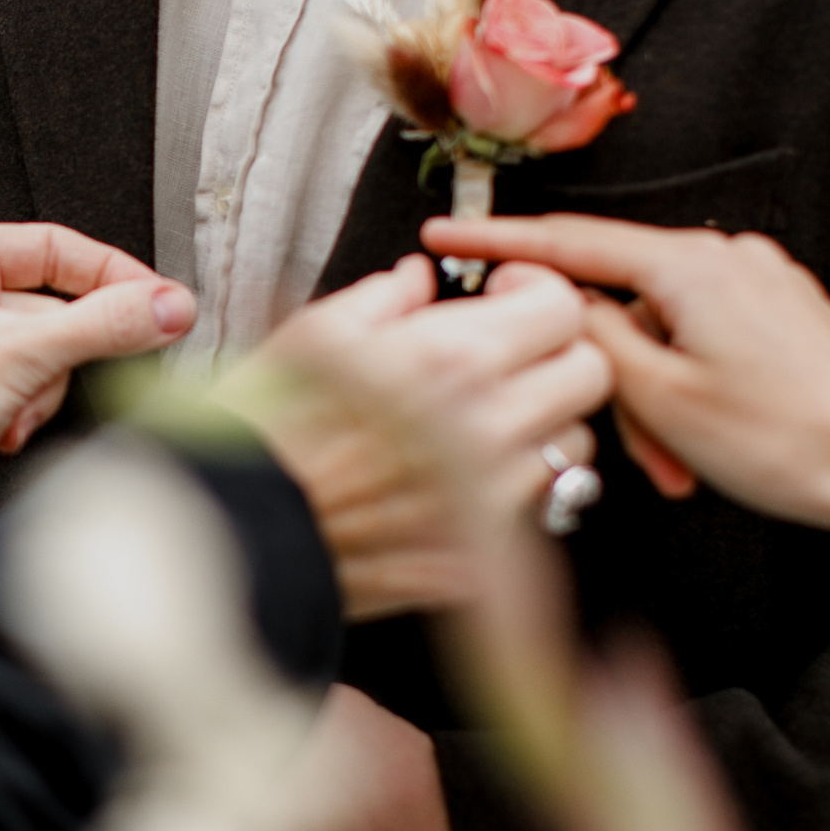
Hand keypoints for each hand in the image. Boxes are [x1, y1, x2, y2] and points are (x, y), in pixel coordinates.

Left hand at [0, 222, 194, 554]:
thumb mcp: (20, 358)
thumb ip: (102, 326)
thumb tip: (166, 305)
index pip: (55, 246)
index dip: (113, 276)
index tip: (161, 306)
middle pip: (52, 307)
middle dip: (55, 359)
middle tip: (43, 381)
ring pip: (39, 354)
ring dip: (35, 393)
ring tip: (5, 415)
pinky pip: (15, 384)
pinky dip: (17, 411)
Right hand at [227, 255, 611, 621]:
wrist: (240, 533)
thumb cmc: (262, 438)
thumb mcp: (312, 334)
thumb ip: (382, 297)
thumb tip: (412, 282)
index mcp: (451, 359)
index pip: (562, 308)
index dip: (537, 291)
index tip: (508, 295)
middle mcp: (487, 428)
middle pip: (590, 374)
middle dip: (556, 352)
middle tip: (512, 350)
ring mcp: (490, 495)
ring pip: (573, 443)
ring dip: (542, 422)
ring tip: (484, 416)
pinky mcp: (483, 548)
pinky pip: (533, 503)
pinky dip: (513, 482)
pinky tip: (461, 469)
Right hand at [421, 215, 829, 547]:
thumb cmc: (786, 441)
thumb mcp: (658, 396)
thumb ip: (588, 334)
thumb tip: (551, 296)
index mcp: (691, 265)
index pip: (569, 242)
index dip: (498, 243)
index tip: (444, 238)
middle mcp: (728, 255)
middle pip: (622, 301)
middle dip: (612, 376)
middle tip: (629, 446)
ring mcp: (760, 281)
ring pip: (662, 329)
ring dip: (655, 397)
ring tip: (678, 463)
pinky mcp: (782, 311)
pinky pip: (704, 336)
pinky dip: (688, 388)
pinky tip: (704, 441)